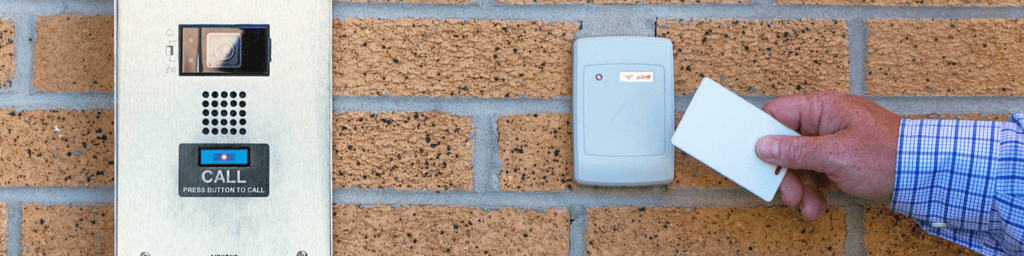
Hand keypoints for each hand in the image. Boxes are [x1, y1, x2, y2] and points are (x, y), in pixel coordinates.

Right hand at [754, 90, 900, 219]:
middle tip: (788, 194)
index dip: (762, 135)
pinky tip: (819, 204)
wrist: (926, 172)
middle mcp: (825, 121)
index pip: (777, 113)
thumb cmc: (888, 155)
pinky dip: (815, 191)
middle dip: (786, 173)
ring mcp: (833, 140)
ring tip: (808, 206)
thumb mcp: (834, 155)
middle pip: (787, 144)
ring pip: (801, 163)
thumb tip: (764, 145)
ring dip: (801, 188)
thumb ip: (795, 150)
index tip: (756, 158)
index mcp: (822, 108)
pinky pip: (817, 173)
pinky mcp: (841, 159)